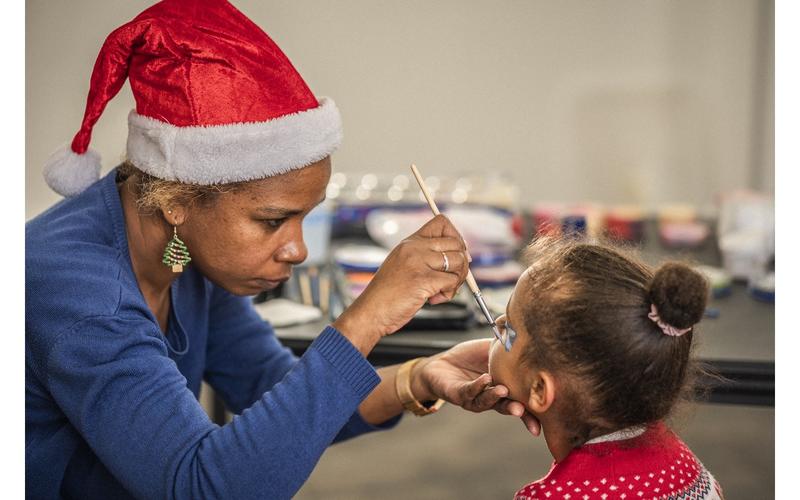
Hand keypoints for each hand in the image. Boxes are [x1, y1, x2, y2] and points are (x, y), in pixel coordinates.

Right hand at [333, 214, 470, 352]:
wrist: (370, 312)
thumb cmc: (388, 294)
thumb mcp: (403, 265)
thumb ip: (426, 257)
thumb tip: (461, 256)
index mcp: (410, 242)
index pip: (442, 222)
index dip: (456, 237)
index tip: (454, 254)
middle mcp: (414, 248)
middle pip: (457, 243)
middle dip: (462, 264)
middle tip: (451, 279)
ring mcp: (418, 263)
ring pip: (459, 261)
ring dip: (457, 280)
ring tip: (441, 291)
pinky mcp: (423, 280)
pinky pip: (452, 281)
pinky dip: (448, 294)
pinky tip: (433, 300)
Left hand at [412, 339, 540, 435]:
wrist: (442, 363)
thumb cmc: (470, 359)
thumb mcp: (492, 351)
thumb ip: (509, 348)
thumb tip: (528, 337)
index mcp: (504, 389)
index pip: (521, 402)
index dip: (532, 412)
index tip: (545, 416)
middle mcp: (491, 398)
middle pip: (506, 406)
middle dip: (516, 410)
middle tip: (523, 409)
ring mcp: (475, 398)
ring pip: (486, 401)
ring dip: (495, 397)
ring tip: (503, 390)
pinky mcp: (459, 394)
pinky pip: (469, 391)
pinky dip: (478, 386)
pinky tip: (485, 379)